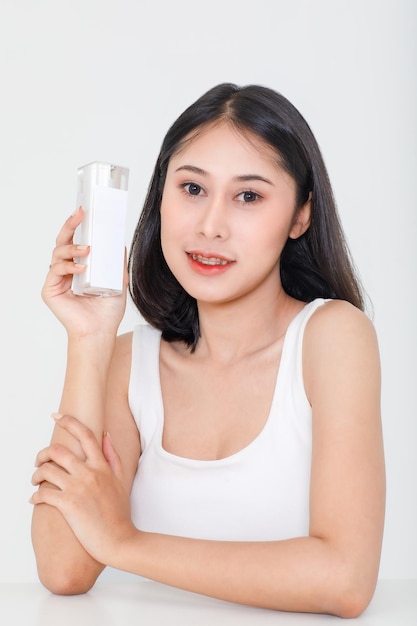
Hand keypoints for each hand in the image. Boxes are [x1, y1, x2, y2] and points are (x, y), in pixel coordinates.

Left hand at [30, 414, 136, 564]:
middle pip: (58, 451)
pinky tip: (36, 499)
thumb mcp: (121, 480)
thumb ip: (113, 456)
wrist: (120, 540)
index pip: (84, 435)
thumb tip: (105, 434)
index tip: (56, 415)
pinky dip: (35, 496)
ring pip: (47, 471)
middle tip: (39, 460)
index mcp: (102, 465)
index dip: (68, 421)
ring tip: (36, 481)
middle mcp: (89, 473)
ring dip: (36, 474)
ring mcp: (78, 489)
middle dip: (43, 453)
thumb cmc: (120, 513)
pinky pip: (43, 494)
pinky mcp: (68, 506)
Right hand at [42, 207, 127, 337]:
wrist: (101, 332)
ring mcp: (57, 280)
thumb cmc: (108, 311)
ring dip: (72, 247)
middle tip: (80, 215)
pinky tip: (81, 268)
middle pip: (63, 241)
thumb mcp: (119, 281)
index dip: (78, 226)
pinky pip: (55, 270)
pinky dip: (68, 266)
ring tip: (87, 250)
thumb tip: (120, 242)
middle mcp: (67, 271)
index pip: (76, 241)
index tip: (85, 211)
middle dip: (70, 226)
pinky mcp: (50, 290)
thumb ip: (118, 263)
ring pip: (58, 253)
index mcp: (81, 267)